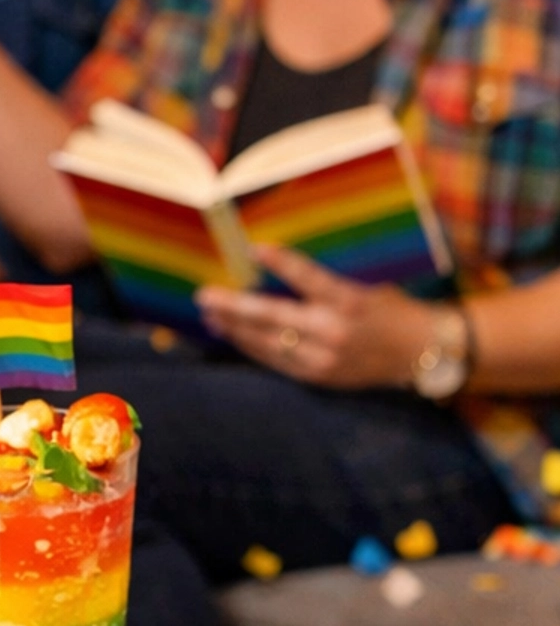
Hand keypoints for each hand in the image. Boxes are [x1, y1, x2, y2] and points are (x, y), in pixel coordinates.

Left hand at [197, 245, 435, 389]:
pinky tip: (234, 335)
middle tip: (205, 296)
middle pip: (275, 319)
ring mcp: (323, 359)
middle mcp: (333, 332)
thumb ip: (326, 288)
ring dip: (235, 330)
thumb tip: (281, 273)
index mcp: (349, 302)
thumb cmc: (392, 311)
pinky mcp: (318, 377)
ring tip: (211, 316)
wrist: (421, 353)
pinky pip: (276, 361)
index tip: (255, 248)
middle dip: (235, 307)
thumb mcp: (365, 289)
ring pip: (268, 344)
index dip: (283, 263)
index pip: (310, 279)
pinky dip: (252, 347)